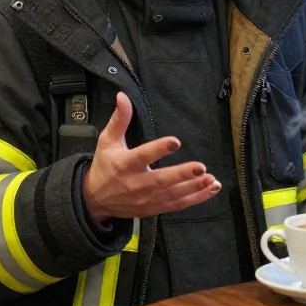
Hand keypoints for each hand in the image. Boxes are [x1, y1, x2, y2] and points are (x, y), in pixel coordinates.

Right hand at [83, 92, 221, 223]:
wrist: (95, 200)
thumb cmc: (104, 166)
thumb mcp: (107, 141)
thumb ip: (119, 119)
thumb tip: (123, 96)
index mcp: (125, 164)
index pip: (143, 156)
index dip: (159, 149)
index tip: (175, 141)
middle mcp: (136, 183)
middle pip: (162, 180)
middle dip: (182, 174)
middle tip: (201, 167)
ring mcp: (146, 199)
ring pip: (173, 194)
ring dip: (194, 187)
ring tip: (211, 179)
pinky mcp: (154, 208)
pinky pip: (177, 205)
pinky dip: (196, 199)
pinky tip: (211, 189)